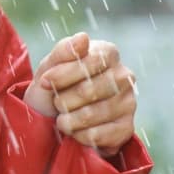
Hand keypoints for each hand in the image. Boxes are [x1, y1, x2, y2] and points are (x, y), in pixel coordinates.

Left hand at [24, 32, 137, 157]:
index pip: (92, 60)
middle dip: (63, 100)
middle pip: (90, 89)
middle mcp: (124, 76)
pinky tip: (74, 131)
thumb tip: (83, 37)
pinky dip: (79, 135)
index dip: (64, 74)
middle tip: (55, 103)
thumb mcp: (49, 66)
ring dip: (68, 119)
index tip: (44, 82)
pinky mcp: (127, 128)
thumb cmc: (52, 86)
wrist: (51, 118)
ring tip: (61, 118)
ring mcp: (129, 102)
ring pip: (94, 114)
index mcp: (108, 53)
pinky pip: (100, 135)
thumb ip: (63, 50)